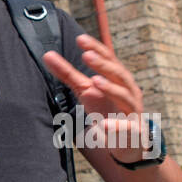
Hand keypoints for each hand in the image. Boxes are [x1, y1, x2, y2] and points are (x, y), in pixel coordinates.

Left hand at [42, 33, 149, 163]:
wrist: (127, 142)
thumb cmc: (106, 109)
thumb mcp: (86, 90)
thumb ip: (68, 73)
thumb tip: (47, 55)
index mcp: (118, 78)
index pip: (109, 59)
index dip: (96, 48)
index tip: (80, 39)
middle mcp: (129, 91)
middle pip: (119, 74)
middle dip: (103, 65)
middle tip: (86, 55)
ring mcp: (133, 111)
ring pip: (125, 97)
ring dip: (111, 88)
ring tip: (95, 81)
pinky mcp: (134, 132)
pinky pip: (127, 128)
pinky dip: (116, 126)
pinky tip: (103, 125)